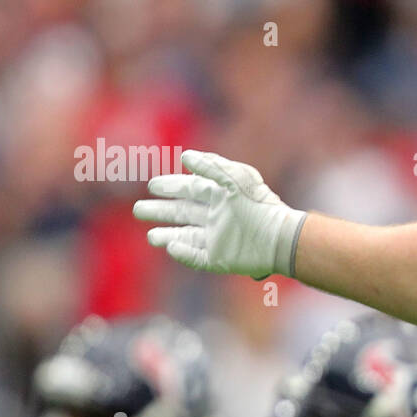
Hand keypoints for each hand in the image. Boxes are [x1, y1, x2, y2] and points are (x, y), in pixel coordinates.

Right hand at [133, 150, 306, 278]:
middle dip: (161, 211)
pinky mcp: (221, 259)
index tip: (151, 186)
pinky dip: (182, 253)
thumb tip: (184, 157)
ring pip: (186, 236)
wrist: (278, 236)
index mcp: (220, 196)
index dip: (170, 187)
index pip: (190, 190)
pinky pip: (197, 257)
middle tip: (139, 210)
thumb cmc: (258, 203)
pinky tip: (170, 247)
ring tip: (150, 236)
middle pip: (183, 213)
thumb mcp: (235, 177)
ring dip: (167, 235)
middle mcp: (217, 217)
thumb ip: (210, 166)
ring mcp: (218, 239)